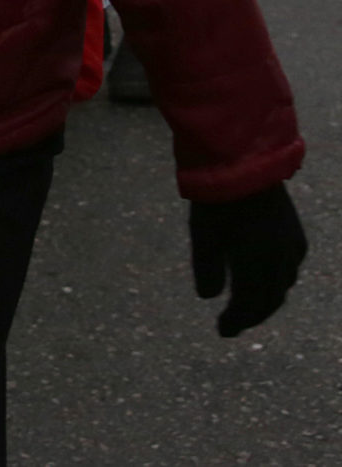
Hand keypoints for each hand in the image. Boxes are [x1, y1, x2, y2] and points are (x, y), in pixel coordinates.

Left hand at [191, 182, 306, 336]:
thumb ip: (207, 270)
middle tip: (234, 325)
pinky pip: (289, 267)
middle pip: (270, 299)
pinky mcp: (294, 233)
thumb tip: (208, 298)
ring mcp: (292, 247)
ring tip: (250, 305)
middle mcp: (281, 261)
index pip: (249, 304)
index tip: (222, 332)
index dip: (237, 321)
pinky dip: (277, 281)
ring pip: (283, 284)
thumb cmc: (218, 203)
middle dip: (252, 315)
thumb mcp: (204, 237)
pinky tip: (268, 278)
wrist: (245, 166)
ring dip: (267, 299)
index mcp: (258, 266)